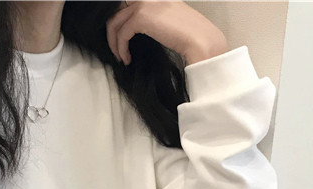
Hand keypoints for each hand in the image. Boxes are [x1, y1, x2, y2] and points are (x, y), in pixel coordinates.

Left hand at [106, 0, 228, 65]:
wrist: (200, 41)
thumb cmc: (189, 37)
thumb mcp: (168, 22)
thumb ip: (153, 20)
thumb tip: (136, 29)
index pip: (128, 4)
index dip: (120, 21)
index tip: (120, 39)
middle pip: (117, 11)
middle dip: (112, 32)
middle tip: (116, 49)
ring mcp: (145, 3)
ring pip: (116, 22)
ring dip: (114, 43)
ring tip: (121, 57)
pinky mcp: (142, 16)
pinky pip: (122, 33)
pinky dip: (121, 48)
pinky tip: (126, 58)